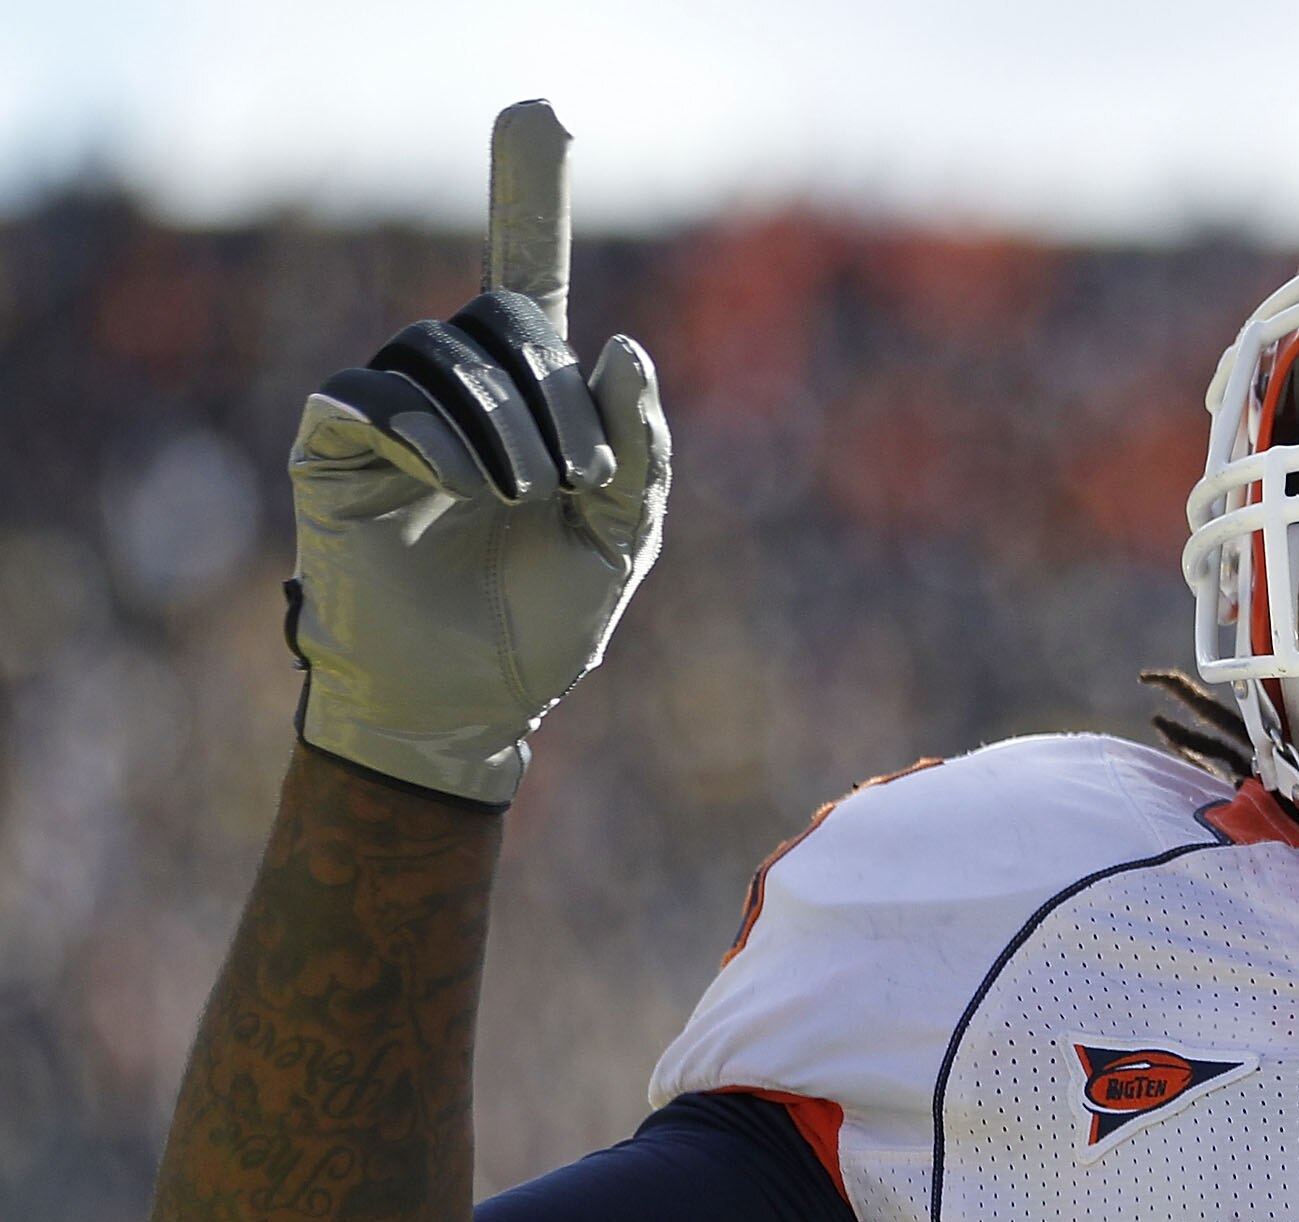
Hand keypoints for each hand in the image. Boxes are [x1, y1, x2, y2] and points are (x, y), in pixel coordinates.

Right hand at [285, 99, 668, 805]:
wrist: (471, 705)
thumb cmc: (544, 626)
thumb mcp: (624, 539)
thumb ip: (639, 450)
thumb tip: (621, 347)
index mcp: (531, 404)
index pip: (527, 281)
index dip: (528, 198)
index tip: (537, 112)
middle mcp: (456, 394)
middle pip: (497, 317)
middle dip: (549, 388)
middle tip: (575, 472)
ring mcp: (390, 416)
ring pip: (438, 352)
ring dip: (501, 423)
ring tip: (523, 498)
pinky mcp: (332, 448)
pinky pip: (368, 393)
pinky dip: (426, 433)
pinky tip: (460, 487)